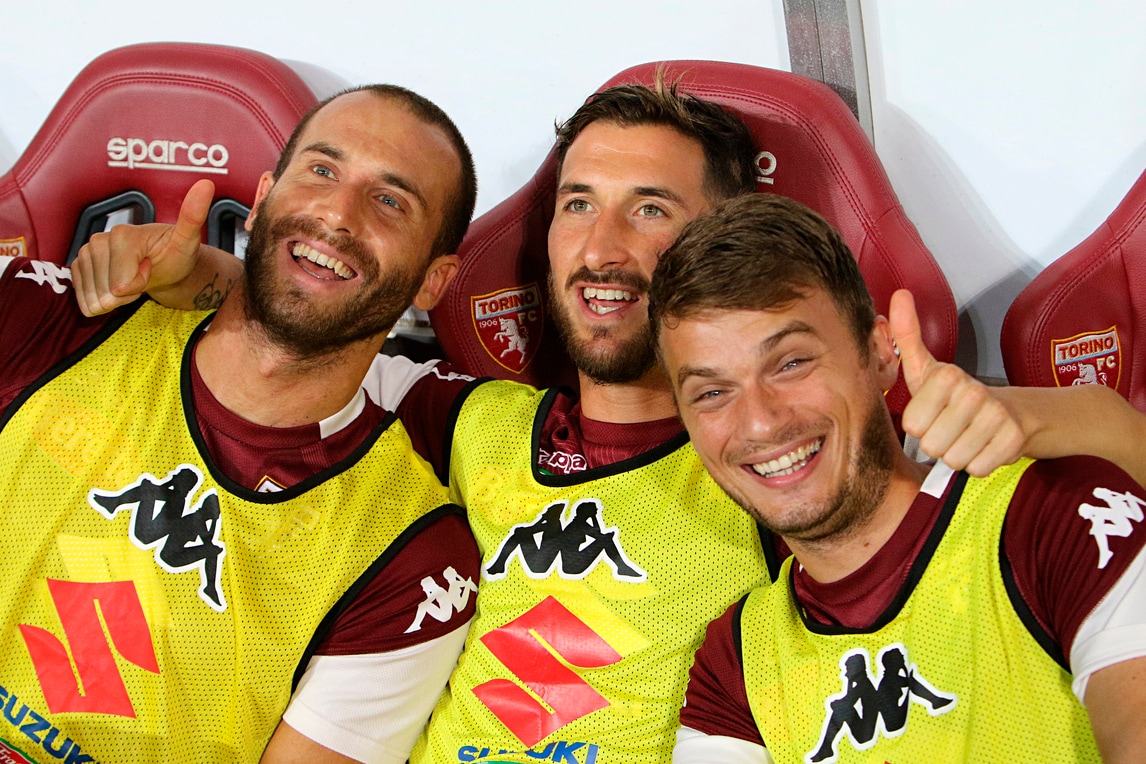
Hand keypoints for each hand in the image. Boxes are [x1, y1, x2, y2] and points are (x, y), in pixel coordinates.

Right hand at [71, 179, 214, 315]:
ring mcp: (85, 253)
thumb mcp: (188, 240)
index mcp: (122, 234)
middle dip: (128, 292)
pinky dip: (103, 300)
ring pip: (95, 298)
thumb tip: (206, 184)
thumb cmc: (176, 254)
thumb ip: (193, 216)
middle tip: (143, 273)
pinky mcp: (78, 266)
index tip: (151, 267)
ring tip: (132, 277)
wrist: (164, 263)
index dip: (140, 284)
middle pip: (107, 292)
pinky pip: (85, 299)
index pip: (122, 285)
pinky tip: (118, 284)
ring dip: (116, 297)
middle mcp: (99, 240)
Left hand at [890, 289, 1024, 475]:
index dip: (920, 426)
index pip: (912, 426)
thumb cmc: (956, 395)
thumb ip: (906, 335)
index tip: (933, 413)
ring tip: (967, 436)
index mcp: (945, 376)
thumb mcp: (926, 368)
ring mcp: (995, 415)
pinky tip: (984, 446)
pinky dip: (978, 464)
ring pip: (953, 459)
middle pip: (931, 445)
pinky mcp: (1013, 439)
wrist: (1014, 412)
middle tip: (951, 428)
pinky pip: (976, 468)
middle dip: (938, 443)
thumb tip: (899, 295)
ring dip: (958, 454)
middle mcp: (971, 392)